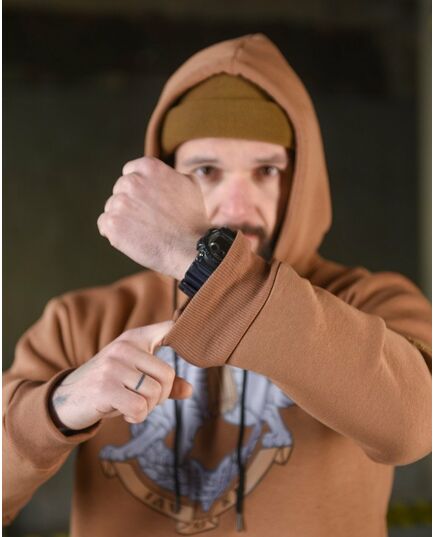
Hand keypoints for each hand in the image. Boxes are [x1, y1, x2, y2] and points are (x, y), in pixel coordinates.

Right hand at [49, 321, 191, 430]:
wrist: (66, 399)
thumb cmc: (107, 385)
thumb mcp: (134, 376)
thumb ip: (161, 381)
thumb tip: (190, 390)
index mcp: (134, 338)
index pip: (168, 328)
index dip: (182, 334)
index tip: (189, 332)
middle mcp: (125, 347)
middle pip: (168, 375)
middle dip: (162, 396)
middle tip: (145, 400)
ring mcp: (114, 366)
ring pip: (155, 394)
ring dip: (147, 408)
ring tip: (131, 405)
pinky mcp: (105, 387)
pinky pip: (140, 408)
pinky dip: (136, 417)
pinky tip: (124, 412)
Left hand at [97, 157, 209, 279]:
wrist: (190, 248)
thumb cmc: (193, 219)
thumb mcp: (190, 184)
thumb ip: (171, 174)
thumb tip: (165, 174)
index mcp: (148, 167)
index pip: (130, 172)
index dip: (139, 189)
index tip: (148, 202)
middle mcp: (131, 181)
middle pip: (120, 190)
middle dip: (130, 203)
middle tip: (149, 219)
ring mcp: (119, 202)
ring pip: (112, 207)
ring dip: (123, 218)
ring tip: (144, 231)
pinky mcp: (112, 223)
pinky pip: (104, 225)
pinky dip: (115, 233)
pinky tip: (133, 239)